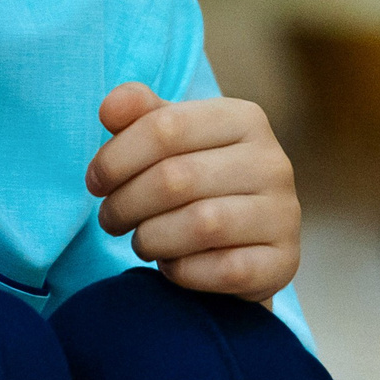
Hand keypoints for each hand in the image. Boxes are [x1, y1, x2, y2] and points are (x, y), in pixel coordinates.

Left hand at [85, 83, 301, 301]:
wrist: (245, 242)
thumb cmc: (197, 181)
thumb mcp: (170, 139)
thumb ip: (140, 115)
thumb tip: (110, 108)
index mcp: (244, 118)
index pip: (165, 126)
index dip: (116, 157)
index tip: (95, 182)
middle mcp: (273, 162)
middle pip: (176, 178)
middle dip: (126, 203)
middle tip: (110, 219)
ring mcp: (285, 214)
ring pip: (200, 225)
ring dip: (151, 238)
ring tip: (139, 240)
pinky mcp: (284, 262)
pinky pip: (224, 270)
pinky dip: (183, 271)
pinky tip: (171, 264)